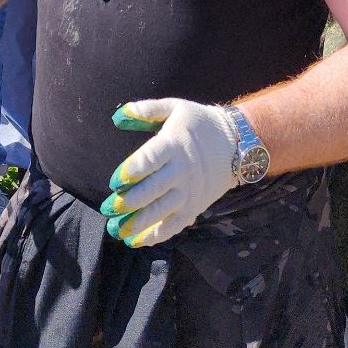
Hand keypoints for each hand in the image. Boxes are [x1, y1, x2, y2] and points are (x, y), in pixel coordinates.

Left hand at [100, 99, 239, 247]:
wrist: (238, 142)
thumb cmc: (200, 123)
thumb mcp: (176, 107)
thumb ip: (147, 110)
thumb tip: (118, 116)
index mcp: (174, 144)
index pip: (151, 159)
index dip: (132, 171)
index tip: (115, 182)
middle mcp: (182, 170)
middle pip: (153, 189)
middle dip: (129, 202)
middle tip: (108, 209)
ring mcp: (190, 191)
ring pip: (162, 211)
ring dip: (138, 223)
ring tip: (117, 230)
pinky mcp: (196, 205)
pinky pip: (176, 224)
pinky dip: (157, 235)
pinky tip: (138, 240)